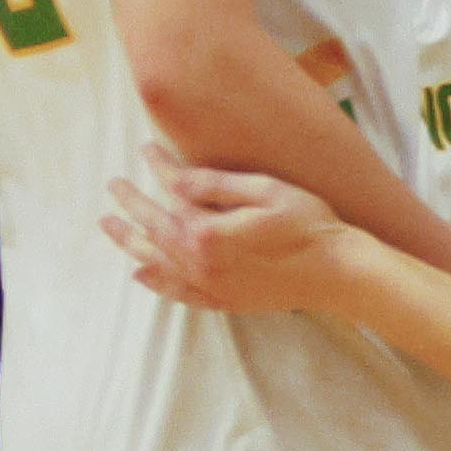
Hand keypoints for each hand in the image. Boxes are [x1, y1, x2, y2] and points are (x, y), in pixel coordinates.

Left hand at [107, 156, 352, 312]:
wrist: (339, 273)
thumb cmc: (310, 225)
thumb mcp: (266, 192)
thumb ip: (217, 185)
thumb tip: (175, 181)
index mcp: (208, 230)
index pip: (173, 192)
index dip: (158, 167)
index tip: (145, 149)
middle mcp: (200, 261)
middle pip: (155, 228)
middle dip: (132, 203)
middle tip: (114, 185)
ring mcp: (211, 284)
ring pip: (157, 262)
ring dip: (131, 242)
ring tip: (111, 226)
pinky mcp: (225, 301)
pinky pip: (180, 294)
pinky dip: (157, 284)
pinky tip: (141, 275)